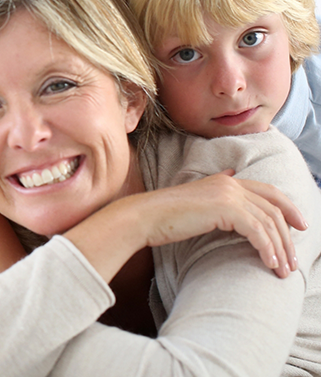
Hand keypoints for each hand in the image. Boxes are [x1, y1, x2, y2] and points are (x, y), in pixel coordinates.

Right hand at [99, 170, 306, 278]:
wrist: (144, 217)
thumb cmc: (164, 215)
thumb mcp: (196, 199)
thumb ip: (216, 188)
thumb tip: (231, 173)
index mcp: (226, 181)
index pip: (269, 192)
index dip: (288, 208)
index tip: (299, 227)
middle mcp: (231, 184)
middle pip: (273, 209)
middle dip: (287, 237)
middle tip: (293, 260)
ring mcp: (229, 195)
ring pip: (269, 223)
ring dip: (280, 249)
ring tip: (283, 270)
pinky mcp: (226, 210)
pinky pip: (258, 232)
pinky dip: (267, 249)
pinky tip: (269, 263)